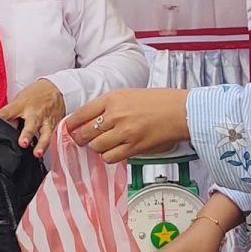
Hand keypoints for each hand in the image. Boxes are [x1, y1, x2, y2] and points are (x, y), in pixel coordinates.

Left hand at [0, 79, 66, 158]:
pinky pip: (51, 136)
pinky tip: (43, 152)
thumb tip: (1, 127)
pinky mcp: (54, 126)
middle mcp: (34, 114)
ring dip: (41, 144)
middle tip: (23, 143)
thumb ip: (10, 115)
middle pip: (30, 125)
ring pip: (45, 134)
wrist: (54, 89)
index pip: (8, 112)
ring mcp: (46, 120)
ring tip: (37, 153)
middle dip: (27, 134)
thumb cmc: (33, 95)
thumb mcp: (19, 100)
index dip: (0, 118)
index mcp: (21, 106)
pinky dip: (47, 145)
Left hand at [65, 89, 189, 163]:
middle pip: (85, 132)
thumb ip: (109, 106)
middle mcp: (116, 115)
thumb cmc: (159, 101)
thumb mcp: (128, 94)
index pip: (81, 113)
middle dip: (81, 138)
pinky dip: (108, 156)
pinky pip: (110, 157)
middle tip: (83, 139)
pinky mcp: (134, 146)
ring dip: (96, 147)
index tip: (70, 128)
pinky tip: (114, 150)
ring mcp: (125, 132)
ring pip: (96, 146)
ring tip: (103, 144)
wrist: (180, 111)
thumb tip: (90, 118)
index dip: (72, 124)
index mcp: (113, 98)